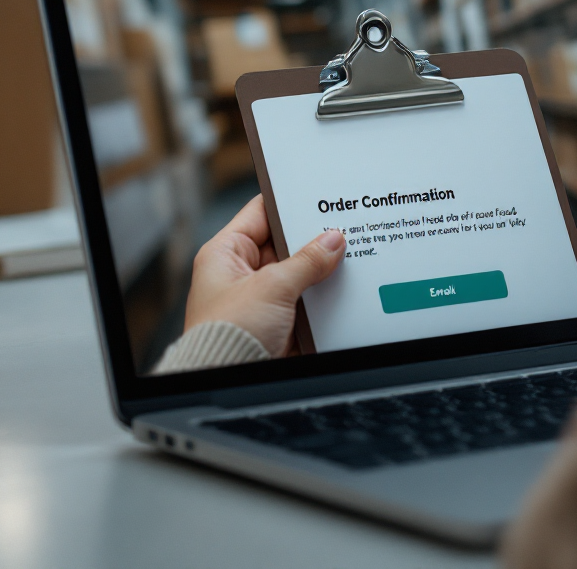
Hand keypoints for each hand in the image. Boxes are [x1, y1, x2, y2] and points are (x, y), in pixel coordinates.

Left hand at [184, 194, 345, 357]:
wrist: (228, 383)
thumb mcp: (272, 287)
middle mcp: (242, 272)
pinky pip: (306, 299)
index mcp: (226, 253)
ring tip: (350, 254)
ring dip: (321, 269)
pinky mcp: (278, 321)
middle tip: (343, 226)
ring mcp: (261, 297)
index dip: (288, 201)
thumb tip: (332, 241)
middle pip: (285, 243)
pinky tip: (345, 285)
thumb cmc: (228, 336)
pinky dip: (324, 295)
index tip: (317, 193)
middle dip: (312, 238)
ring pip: (300, 272)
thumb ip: (307, 261)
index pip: (261, 212)